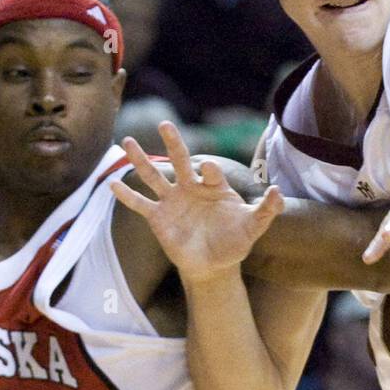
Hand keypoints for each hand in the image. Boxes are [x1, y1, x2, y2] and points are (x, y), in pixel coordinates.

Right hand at [111, 121, 284, 283]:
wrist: (214, 264)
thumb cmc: (234, 241)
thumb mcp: (253, 226)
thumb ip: (266, 210)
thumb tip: (278, 192)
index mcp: (214, 186)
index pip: (210, 172)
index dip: (209, 170)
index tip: (207, 168)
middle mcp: (191, 188)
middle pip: (180, 161)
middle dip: (173, 143)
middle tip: (165, 125)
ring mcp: (172, 201)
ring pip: (154, 176)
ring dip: (141, 160)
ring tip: (127, 141)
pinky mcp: (158, 218)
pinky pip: (140, 204)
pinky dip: (127, 196)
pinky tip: (111, 184)